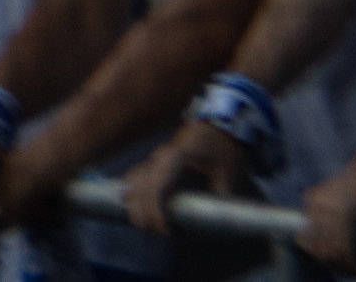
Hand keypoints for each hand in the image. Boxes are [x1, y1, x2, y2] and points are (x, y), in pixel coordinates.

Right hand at [122, 122, 247, 236]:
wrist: (221, 122)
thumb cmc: (222, 145)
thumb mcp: (226, 170)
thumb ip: (219, 193)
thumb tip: (214, 217)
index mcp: (175, 157)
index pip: (156, 187)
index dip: (155, 210)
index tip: (164, 230)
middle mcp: (159, 156)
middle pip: (140, 186)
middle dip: (141, 211)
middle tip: (151, 232)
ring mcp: (156, 156)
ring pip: (134, 179)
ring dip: (133, 202)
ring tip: (139, 223)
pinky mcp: (157, 158)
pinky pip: (136, 174)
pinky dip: (131, 189)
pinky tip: (129, 200)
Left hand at [297, 144, 355, 266]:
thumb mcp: (350, 199)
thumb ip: (340, 217)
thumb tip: (342, 247)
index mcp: (314, 201)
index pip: (306, 240)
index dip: (323, 256)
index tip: (341, 262)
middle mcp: (316, 206)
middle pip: (316, 250)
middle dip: (335, 264)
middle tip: (354, 269)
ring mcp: (329, 211)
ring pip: (330, 253)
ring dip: (346, 266)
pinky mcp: (346, 216)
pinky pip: (345, 250)